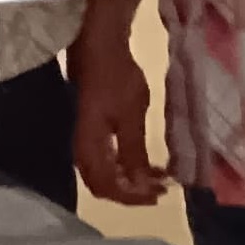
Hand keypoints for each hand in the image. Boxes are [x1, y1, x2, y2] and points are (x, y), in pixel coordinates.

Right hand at [69, 1, 169, 206]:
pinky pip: (106, 159)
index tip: (161, 193)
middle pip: (103, 185)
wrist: (99, 47)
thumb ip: (134, 153)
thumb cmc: (116, 80)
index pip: (107, 188)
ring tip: (160, 176)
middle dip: (133, 192)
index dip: (134, 197)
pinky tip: (147, 159)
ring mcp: (86, 139)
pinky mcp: (91, 130)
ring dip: (132, 179)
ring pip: (105, 173)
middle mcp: (82, 149)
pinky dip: (126, 164)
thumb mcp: (132, 117)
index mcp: (89, 148)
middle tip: (161, 189)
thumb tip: (139, 185)